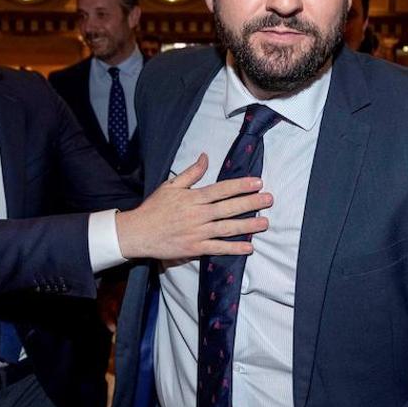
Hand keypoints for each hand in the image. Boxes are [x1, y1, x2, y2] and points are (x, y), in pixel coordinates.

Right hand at [115, 154, 272, 260]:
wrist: (138, 233)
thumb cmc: (154, 208)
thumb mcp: (170, 186)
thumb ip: (191, 173)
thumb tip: (205, 157)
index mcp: (193, 198)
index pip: (221, 189)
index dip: (241, 186)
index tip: (258, 183)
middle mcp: (198, 214)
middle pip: (229, 207)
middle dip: (251, 203)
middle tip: (269, 200)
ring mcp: (197, 232)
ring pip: (227, 228)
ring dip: (248, 226)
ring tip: (265, 223)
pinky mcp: (194, 248)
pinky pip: (218, 248)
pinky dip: (234, 248)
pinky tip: (249, 247)